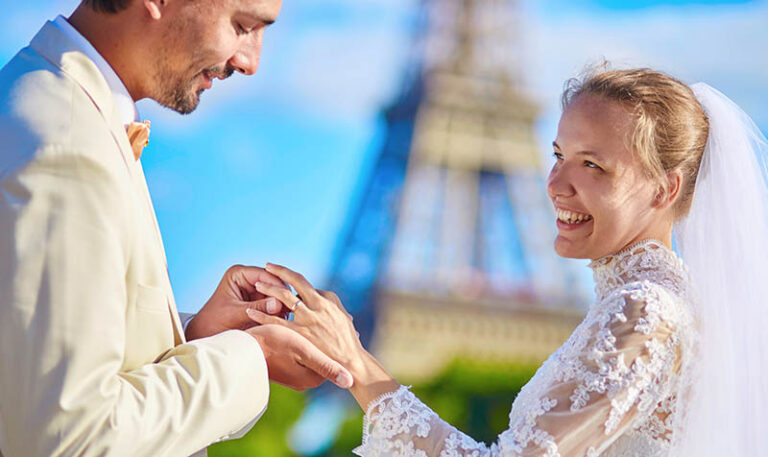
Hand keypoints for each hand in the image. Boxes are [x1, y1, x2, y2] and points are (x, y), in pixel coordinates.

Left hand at [185, 265, 286, 340]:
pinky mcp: (258, 301)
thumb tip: (278, 304)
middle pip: (272, 283)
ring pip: (275, 294)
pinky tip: (283, 321)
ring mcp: (254, 289)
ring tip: (288, 317)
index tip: (289, 298)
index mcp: (238, 274)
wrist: (205, 333)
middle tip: (292, 310)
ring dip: (281, 305)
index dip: (277, 285)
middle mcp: (247, 278)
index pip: (264, 274)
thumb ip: (257, 308)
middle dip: (281, 296)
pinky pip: (272, 303)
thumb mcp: (235, 314)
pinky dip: (278, 312)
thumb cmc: (214, 321)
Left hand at [246, 263, 399, 407]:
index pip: (305, 284)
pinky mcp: (300, 333)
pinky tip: (250, 312)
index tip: (280, 275)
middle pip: (294, 281)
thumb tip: (317, 295)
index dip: (290, 278)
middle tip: (267, 267)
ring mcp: (308, 318)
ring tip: (257, 284)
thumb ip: (328, 304)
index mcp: (327, 300)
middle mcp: (317, 305)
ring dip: (268, 288)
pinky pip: (276, 321)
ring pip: (284, 297)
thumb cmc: (348, 340)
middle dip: (279, 272)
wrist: (351, 361)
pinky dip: (261, 315)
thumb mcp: (342, 316)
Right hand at [246, 324, 352, 389]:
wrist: (242, 350)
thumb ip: (326, 365)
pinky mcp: (282, 368)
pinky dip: (299, 339)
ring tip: (311, 320)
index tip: (335, 323)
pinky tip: (295, 328)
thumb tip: (350, 381)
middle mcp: (304, 380)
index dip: (334, 339)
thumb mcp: (304, 352)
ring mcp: (292, 375)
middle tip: (326, 321)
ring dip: (311, 337)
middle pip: (322, 355)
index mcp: (312, 377)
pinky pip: (297, 352)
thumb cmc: (273, 346)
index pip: (333, 358)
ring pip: (310, 351)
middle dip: (323, 337)